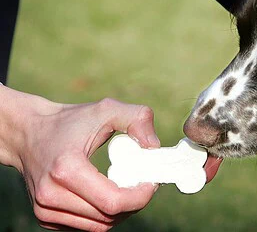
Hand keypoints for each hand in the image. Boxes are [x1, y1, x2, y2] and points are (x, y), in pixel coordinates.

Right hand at [0, 86, 159, 230]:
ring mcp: (45, 210)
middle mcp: (51, 195)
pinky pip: (87, 226)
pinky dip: (104, 214)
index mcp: (66, 169)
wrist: (29, 133)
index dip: (140, 197)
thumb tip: (153, 147)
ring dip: (121, 211)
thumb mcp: (107, 109)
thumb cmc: (70, 122)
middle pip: (109, 217)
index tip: (151, 181)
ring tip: (128, 187)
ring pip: (99, 226)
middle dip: (135, 202)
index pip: (113, 202)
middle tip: (144, 182)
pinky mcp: (46, 218)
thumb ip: (138, 119)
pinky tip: (109, 194)